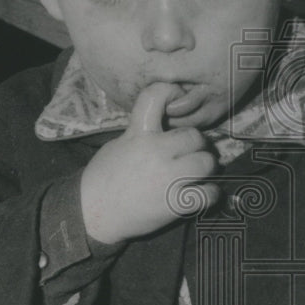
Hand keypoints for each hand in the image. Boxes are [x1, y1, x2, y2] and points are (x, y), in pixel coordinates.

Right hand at [81, 83, 217, 244]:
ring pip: (207, 162)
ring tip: (197, 173)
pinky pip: (208, 193)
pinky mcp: (175, 203)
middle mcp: (156, 151)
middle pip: (195, 136)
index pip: (155, 96)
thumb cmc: (104, 178)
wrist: (93, 213)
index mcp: (139, 133)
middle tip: (191, 154)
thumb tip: (165, 126)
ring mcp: (168, 177)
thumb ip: (143, 133)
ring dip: (205, 167)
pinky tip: (202, 193)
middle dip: (196, 145)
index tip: (178, 98)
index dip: (170, 92)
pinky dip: (210, 193)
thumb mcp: (119, 144)